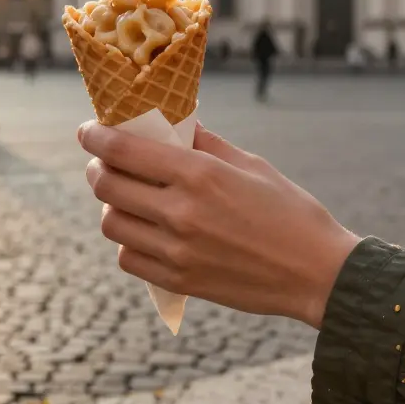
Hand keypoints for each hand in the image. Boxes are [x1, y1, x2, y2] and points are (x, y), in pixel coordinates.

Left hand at [78, 122, 357, 328]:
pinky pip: (129, 258)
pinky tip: (145, 231)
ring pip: (112, 223)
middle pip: (106, 186)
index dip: (95, 137)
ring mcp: (176, 251)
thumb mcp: (251, 165)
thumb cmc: (290, 212)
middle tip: (104, 163)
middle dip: (97, 168)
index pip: (123, 150)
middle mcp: (181, 212)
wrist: (316, 274)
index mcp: (200, 175)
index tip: (87, 131)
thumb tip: (171, 122)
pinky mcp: (179, 281)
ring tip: (128, 198)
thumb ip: (205, 144)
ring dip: (112, 205)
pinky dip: (129, 242)